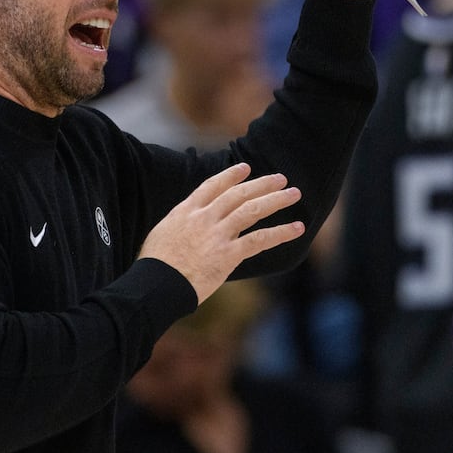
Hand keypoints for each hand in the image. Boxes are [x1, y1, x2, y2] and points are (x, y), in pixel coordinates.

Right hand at [137, 163, 302, 302]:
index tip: (245, 168)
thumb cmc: (156, 264)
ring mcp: (217, 234)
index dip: (230, 176)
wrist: (157, 283)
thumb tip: (191, 224)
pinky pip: (260, 240)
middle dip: (262, 184)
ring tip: (294, 194)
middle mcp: (204, 217)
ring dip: (276, 200)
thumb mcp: (163, 233)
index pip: (212, 186)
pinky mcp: (228, 254)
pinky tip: (297, 228)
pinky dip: (281, 233)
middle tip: (281, 178)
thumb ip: (181, 224)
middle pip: (238, 194)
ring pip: (252, 210)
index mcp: (186, 211)